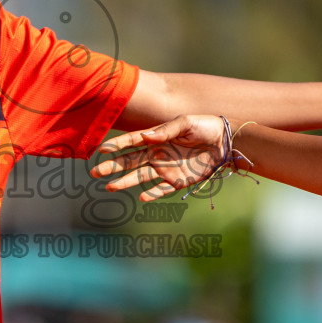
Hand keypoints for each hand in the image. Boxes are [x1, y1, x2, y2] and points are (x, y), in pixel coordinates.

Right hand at [90, 115, 227, 200]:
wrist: (226, 141)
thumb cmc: (205, 126)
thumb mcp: (186, 123)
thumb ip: (165, 130)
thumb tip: (144, 136)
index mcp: (157, 138)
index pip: (132, 142)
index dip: (117, 145)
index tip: (102, 150)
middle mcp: (157, 154)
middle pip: (130, 162)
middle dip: (112, 167)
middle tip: (95, 172)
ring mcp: (166, 168)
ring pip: (141, 177)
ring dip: (125, 182)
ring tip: (109, 187)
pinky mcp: (178, 180)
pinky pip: (162, 189)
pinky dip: (152, 194)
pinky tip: (141, 198)